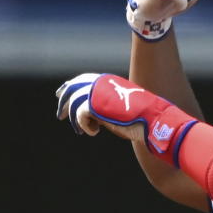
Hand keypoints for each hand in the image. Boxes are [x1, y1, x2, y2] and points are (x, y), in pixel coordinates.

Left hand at [54, 73, 198, 166]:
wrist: (152, 120)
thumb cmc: (142, 119)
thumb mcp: (120, 111)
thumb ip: (105, 110)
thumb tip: (92, 117)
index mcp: (109, 82)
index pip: (85, 80)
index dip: (72, 86)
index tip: (62, 93)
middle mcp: (102, 84)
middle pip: (75, 87)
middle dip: (64, 99)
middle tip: (60, 114)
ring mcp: (99, 92)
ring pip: (75, 100)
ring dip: (73, 118)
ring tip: (78, 131)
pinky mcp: (96, 104)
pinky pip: (82, 114)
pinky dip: (85, 126)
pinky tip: (94, 133)